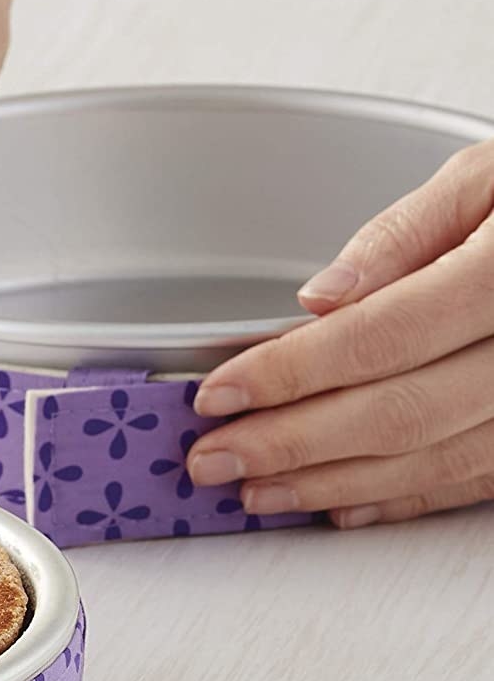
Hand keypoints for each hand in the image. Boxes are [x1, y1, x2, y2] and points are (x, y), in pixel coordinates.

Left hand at [188, 139, 493, 528]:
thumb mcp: (487, 176)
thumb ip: (403, 236)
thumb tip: (325, 298)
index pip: (380, 335)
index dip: (289, 373)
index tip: (219, 394)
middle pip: (399, 412)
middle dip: (292, 444)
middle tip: (214, 459)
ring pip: (433, 459)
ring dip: (333, 484)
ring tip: (257, 490)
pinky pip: (475, 480)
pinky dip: (402, 498)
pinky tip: (339, 504)